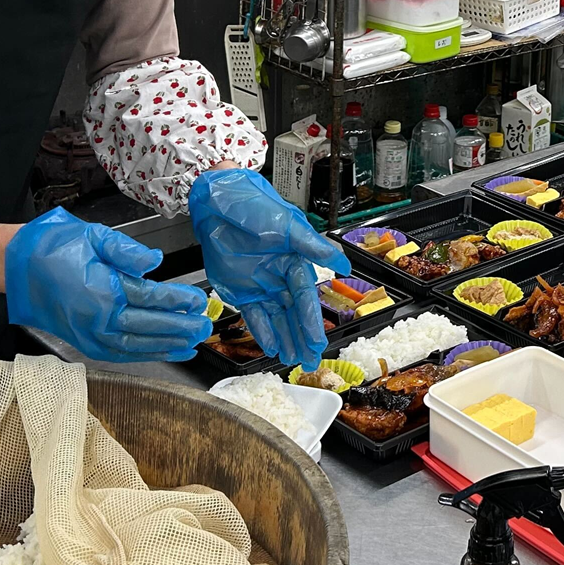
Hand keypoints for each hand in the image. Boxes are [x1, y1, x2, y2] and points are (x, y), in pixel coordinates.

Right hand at [3, 208, 210, 361]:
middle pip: (148, 327)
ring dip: (167, 345)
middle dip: (180, 327)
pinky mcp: (83, 342)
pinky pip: (120, 354)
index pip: (150, 298)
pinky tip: (165, 352)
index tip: (199, 299)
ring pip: (137, 347)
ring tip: (193, 342)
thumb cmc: (51, 247)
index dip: (178, 300)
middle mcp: (96, 319)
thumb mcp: (92, 236)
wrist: (14, 267)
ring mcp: (89, 334)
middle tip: (205, 325)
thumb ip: (126, 251)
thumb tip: (154, 262)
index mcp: (101, 291)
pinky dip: (145, 355)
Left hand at [188, 169, 347, 370]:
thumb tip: (344, 264)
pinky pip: (253, 315)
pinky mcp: (240, 290)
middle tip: (309, 361)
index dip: (311, 321)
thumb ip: (315, 248)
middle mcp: (280, 277)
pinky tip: (271, 347)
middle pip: (294, 313)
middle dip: (302, 338)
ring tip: (292, 360)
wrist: (219, 203)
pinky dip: (263, 331)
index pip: (306, 298)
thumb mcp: (289, 227)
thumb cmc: (256, 208)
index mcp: (296, 262)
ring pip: (276, 319)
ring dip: (285, 339)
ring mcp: (260, 285)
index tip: (317, 341)